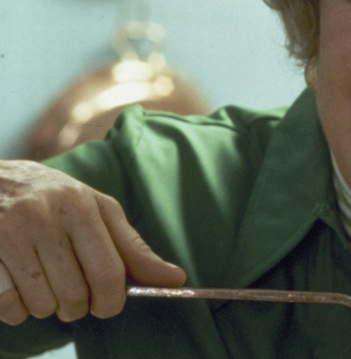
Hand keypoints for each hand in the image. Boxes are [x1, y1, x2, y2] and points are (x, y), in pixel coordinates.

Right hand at [0, 160, 185, 325]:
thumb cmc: (53, 199)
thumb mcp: (96, 210)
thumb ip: (133, 247)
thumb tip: (176, 279)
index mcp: (80, 205)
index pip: (109, 272)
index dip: (112, 301)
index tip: (109, 305)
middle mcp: (44, 216)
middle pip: (75, 295)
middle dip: (78, 307)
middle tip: (72, 293)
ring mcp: (9, 233)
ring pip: (42, 305)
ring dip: (45, 306)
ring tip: (42, 282)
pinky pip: (8, 307)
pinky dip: (15, 309)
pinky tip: (16, 284)